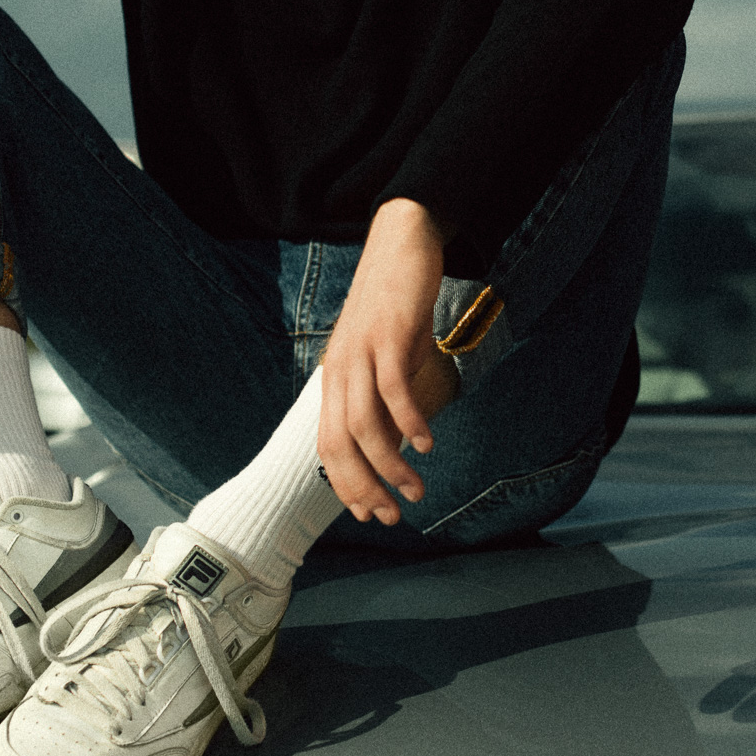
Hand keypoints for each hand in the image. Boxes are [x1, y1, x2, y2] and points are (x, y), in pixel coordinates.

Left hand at [318, 198, 458, 525]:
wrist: (401, 240)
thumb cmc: (397, 304)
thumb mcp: (389, 356)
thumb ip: (387, 395)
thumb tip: (398, 440)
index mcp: (337, 377)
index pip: (329, 444)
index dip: (347, 484)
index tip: (371, 514)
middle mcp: (340, 369)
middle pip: (340, 443)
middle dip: (365, 487)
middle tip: (393, 515)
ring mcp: (361, 351)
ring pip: (366, 424)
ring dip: (390, 465)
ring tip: (415, 489)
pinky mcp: (388, 335)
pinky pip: (393, 388)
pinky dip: (409, 421)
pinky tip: (426, 443)